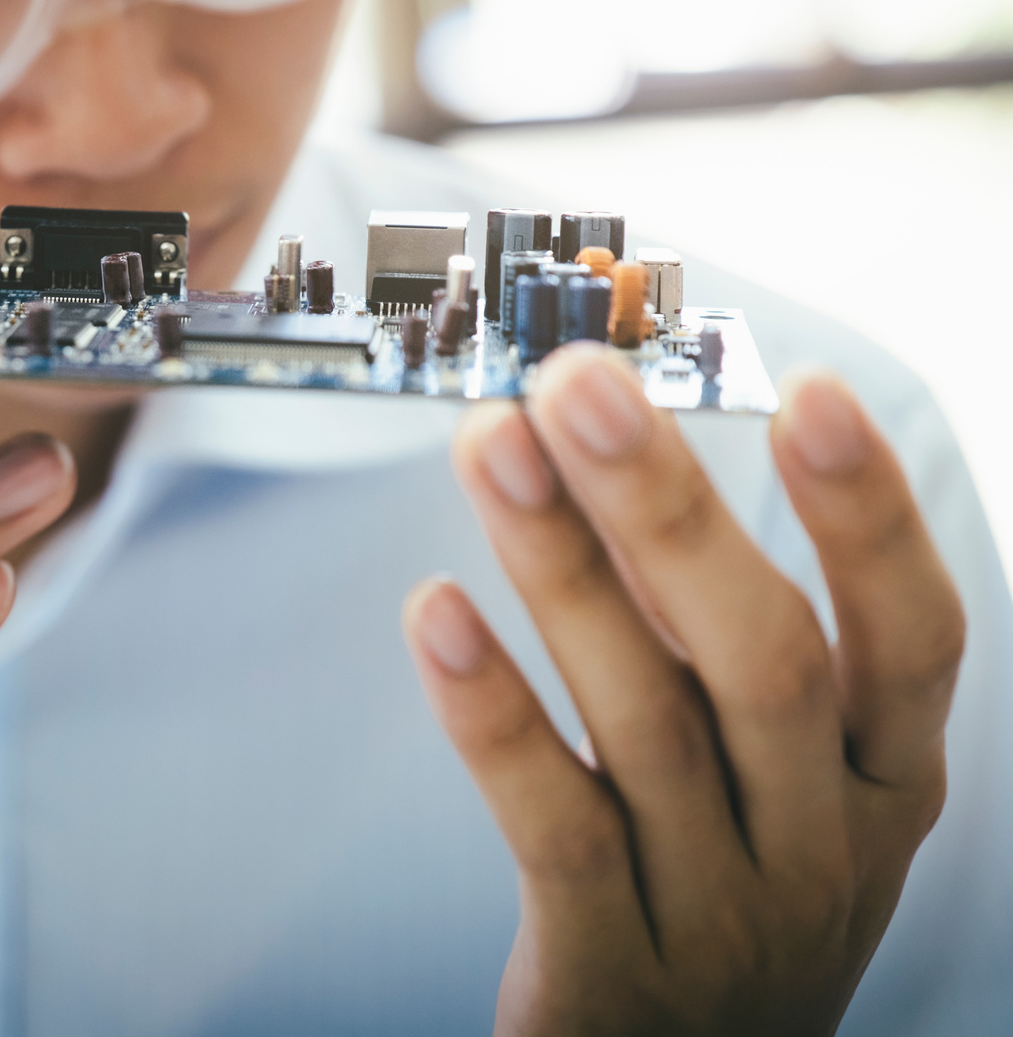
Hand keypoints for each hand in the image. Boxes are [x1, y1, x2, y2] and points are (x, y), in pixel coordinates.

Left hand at [402, 344, 963, 1035]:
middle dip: (670, 506)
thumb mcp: (764, 775)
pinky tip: (438, 614)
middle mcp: (819, 845)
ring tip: (488, 447)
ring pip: (649, 723)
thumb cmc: (727, 893)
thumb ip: (702, 632)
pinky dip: (496, 715)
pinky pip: (554, 825)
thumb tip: (626, 469)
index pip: (915, 639)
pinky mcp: (608, 969)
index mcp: (882, 784)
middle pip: (763, 657)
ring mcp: (719, 913)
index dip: (869, 516)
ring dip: (562, 569)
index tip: (808, 390)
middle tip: (579, 384)